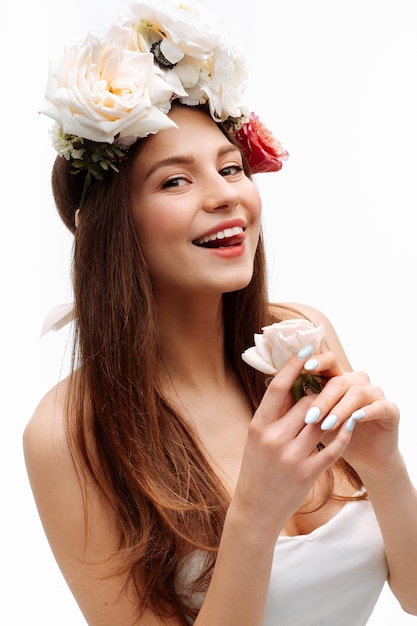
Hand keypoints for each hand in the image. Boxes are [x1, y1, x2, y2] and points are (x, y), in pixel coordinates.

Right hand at [233, 348, 352, 539]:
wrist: (255, 509)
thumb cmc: (256, 468)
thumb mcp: (256, 438)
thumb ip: (273, 414)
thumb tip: (292, 384)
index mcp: (258, 426)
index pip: (278, 388)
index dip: (294, 365)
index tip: (307, 348)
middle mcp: (273, 439)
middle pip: (306, 402)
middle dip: (319, 394)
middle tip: (327, 388)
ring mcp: (291, 457)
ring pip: (322, 421)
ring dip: (333, 411)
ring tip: (340, 404)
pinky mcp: (307, 474)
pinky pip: (333, 448)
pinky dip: (343, 434)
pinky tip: (349, 424)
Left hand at [300, 350, 399, 476]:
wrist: (365, 456)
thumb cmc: (333, 435)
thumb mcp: (314, 419)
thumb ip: (300, 402)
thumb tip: (271, 387)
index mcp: (337, 378)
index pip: (327, 361)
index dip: (316, 361)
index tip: (303, 366)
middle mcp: (356, 381)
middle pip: (338, 380)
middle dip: (322, 398)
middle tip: (309, 416)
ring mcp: (374, 393)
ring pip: (357, 392)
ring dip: (340, 408)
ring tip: (326, 425)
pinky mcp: (390, 409)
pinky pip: (379, 406)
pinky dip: (366, 412)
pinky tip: (354, 420)